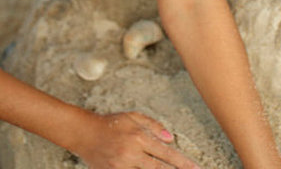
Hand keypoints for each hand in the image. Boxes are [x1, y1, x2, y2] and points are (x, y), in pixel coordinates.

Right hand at [73, 111, 199, 168]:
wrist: (84, 133)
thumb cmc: (111, 123)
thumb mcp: (133, 117)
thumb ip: (153, 126)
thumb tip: (170, 139)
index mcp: (138, 137)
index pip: (165, 153)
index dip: (182, 163)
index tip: (196, 168)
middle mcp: (131, 153)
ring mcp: (121, 167)